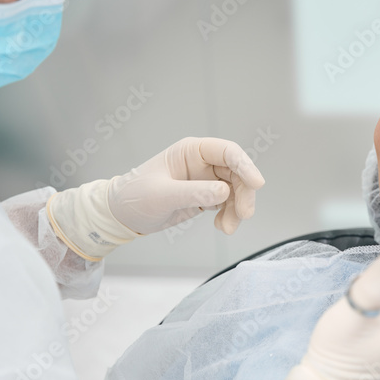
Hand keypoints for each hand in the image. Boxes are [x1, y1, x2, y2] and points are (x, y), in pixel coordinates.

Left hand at [108, 137, 264, 235]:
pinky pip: (228, 204)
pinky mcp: (205, 197)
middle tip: (244, 215)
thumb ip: (194, 192)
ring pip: (235, 191)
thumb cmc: (135, 197)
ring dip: (237, 209)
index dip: (245, 165)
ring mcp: (206, 180)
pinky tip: (222, 226)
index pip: (227, 152)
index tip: (257, 183)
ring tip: (228, 228)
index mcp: (191, 151)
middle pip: (237, 173)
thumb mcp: (163, 195)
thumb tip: (224, 192)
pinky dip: (230, 216)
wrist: (122, 215)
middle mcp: (202, 163)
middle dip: (243, 194)